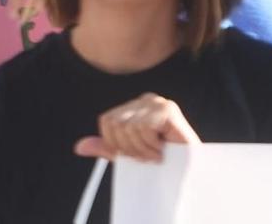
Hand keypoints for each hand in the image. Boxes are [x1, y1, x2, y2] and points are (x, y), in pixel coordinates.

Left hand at [74, 93, 199, 163]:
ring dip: (143, 149)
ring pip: (128, 128)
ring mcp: (156, 103)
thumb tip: (79, 147)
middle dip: (129, 148)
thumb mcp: (131, 153)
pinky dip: (151, 146)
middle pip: (115, 124)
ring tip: (157, 154)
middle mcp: (145, 100)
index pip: (107, 121)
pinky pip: (143, 128)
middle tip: (147, 156)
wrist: (192, 171)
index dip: (116, 144)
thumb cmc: (164, 161)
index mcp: (135, 107)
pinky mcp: (167, 109)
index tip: (134, 154)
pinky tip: (164, 150)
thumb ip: (107, 147)